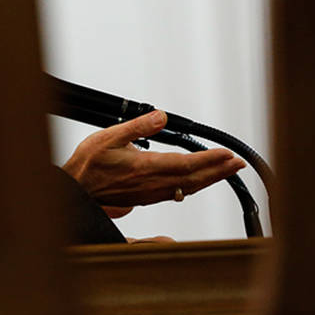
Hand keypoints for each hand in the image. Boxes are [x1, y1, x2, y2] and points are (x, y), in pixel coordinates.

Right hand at [61, 110, 244, 208]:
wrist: (77, 189)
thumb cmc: (89, 164)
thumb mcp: (108, 137)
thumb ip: (137, 126)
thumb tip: (161, 117)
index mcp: (145, 167)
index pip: (186, 164)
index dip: (210, 160)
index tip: (227, 154)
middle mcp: (151, 183)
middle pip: (194, 179)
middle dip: (219, 171)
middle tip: (238, 164)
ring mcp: (150, 193)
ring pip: (188, 188)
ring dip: (209, 180)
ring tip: (225, 171)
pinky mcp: (146, 197)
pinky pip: (177, 193)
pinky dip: (193, 187)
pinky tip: (198, 183)